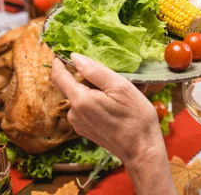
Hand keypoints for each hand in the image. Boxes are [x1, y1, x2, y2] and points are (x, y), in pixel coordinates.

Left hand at [51, 54, 165, 165]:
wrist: (142, 150)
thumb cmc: (135, 117)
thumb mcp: (120, 87)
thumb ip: (95, 70)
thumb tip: (75, 57)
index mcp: (80, 100)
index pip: (58, 76)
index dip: (58, 62)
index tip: (62, 51)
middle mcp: (74, 113)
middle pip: (72, 85)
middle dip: (87, 76)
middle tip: (110, 73)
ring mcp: (79, 124)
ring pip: (80, 96)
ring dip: (95, 89)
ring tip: (118, 91)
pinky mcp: (86, 130)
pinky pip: (86, 108)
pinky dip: (97, 101)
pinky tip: (116, 104)